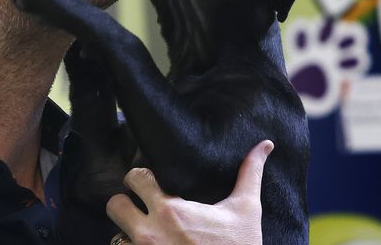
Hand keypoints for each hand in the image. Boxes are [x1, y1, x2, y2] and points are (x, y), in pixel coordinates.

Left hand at [106, 140, 273, 244]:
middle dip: (126, 204)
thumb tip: (265, 144)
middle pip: (115, 205)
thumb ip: (250, 173)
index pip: (135, 178)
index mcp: (171, 211)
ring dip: (127, 232)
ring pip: (115, 236)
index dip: (141, 177)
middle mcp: (150, 234)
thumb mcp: (246, 210)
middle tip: (141, 206)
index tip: (152, 181)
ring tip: (147, 232)